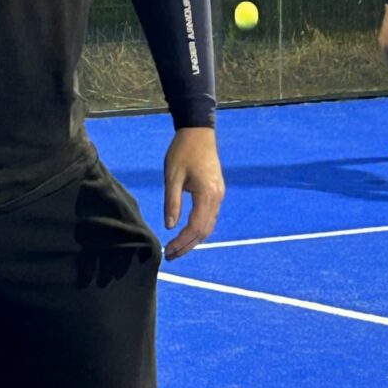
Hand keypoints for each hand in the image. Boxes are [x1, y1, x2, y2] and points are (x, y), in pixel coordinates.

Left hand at [162, 126, 223, 259]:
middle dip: (187, 246)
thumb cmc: (182, 151)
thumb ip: (171, 202)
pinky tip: (186, 233)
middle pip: (204, 231)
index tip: (168, 251)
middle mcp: (217, 198)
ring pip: (208, 226)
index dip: (182, 242)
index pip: (196, 227)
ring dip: (193, 240)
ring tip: (176, 249)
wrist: (198, 132)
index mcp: (207, 194)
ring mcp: (219, 195)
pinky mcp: (216, 192)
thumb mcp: (172, 177)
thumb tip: (169, 227)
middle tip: (170, 256)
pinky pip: (209, 217)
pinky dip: (198, 229)